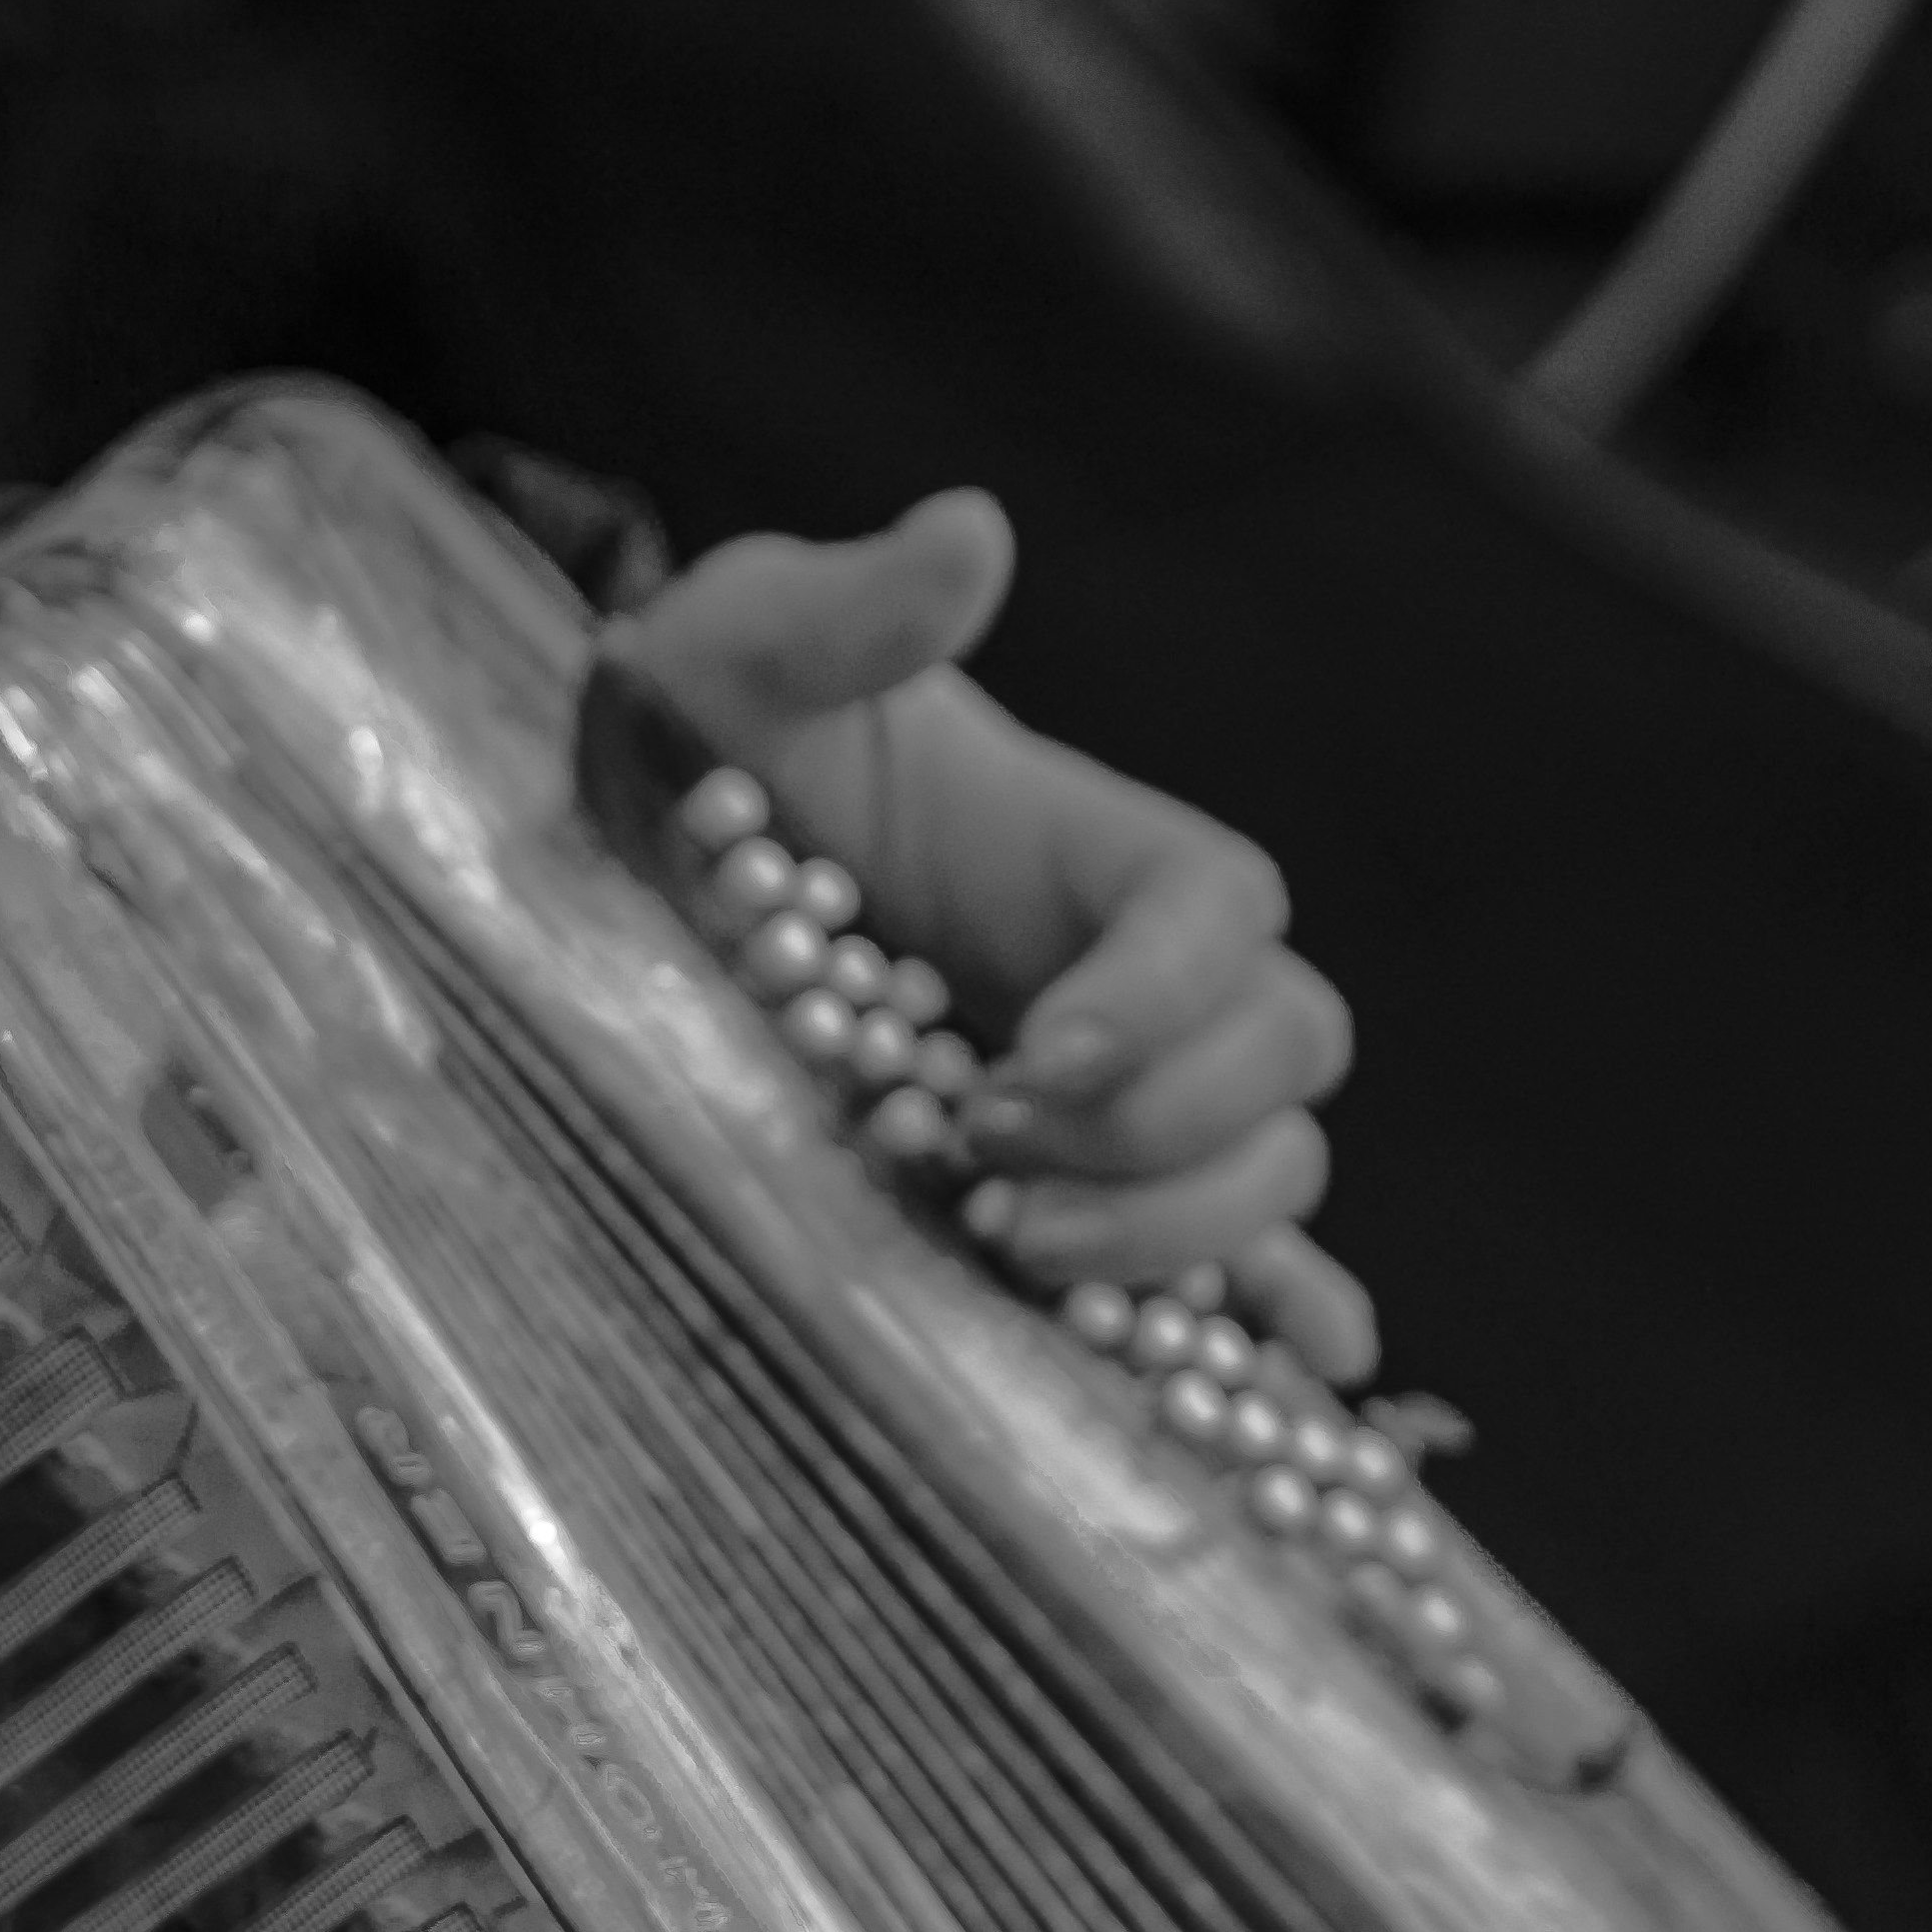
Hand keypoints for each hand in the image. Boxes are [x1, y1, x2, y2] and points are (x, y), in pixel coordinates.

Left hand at [605, 491, 1377, 1385]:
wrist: (647, 861)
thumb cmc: (704, 736)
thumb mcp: (735, 649)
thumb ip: (843, 604)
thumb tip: (967, 535)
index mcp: (1093, 848)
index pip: (1227, 912)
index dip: (1169, 993)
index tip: (1039, 1052)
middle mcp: (1136, 982)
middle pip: (1284, 1063)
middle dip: (1162, 1134)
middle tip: (981, 1156)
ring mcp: (1116, 1104)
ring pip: (1266, 1181)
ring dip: (1172, 1239)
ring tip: (1003, 1246)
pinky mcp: (1066, 1205)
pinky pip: (1212, 1286)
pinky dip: (1248, 1345)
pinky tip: (1237, 1396)